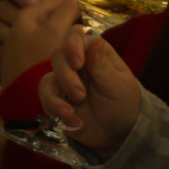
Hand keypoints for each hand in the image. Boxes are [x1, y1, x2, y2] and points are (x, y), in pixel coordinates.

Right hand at [0, 0, 81, 83]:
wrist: (40, 90)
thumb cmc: (54, 58)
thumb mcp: (60, 31)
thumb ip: (57, 10)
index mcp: (28, 12)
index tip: (32, 1)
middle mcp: (11, 23)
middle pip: (2, 6)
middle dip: (13, 14)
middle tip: (22, 22)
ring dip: (4, 32)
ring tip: (13, 41)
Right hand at [39, 27, 140, 159]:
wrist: (118, 132)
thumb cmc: (123, 103)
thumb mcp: (118, 85)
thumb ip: (102, 65)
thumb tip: (95, 40)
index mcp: (94, 53)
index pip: (75, 35)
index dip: (72, 45)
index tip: (78, 63)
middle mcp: (76, 64)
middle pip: (58, 56)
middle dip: (66, 76)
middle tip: (80, 95)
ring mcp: (64, 82)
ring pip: (47, 79)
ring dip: (57, 97)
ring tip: (72, 111)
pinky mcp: (56, 100)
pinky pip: (45, 99)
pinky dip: (56, 110)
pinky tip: (74, 121)